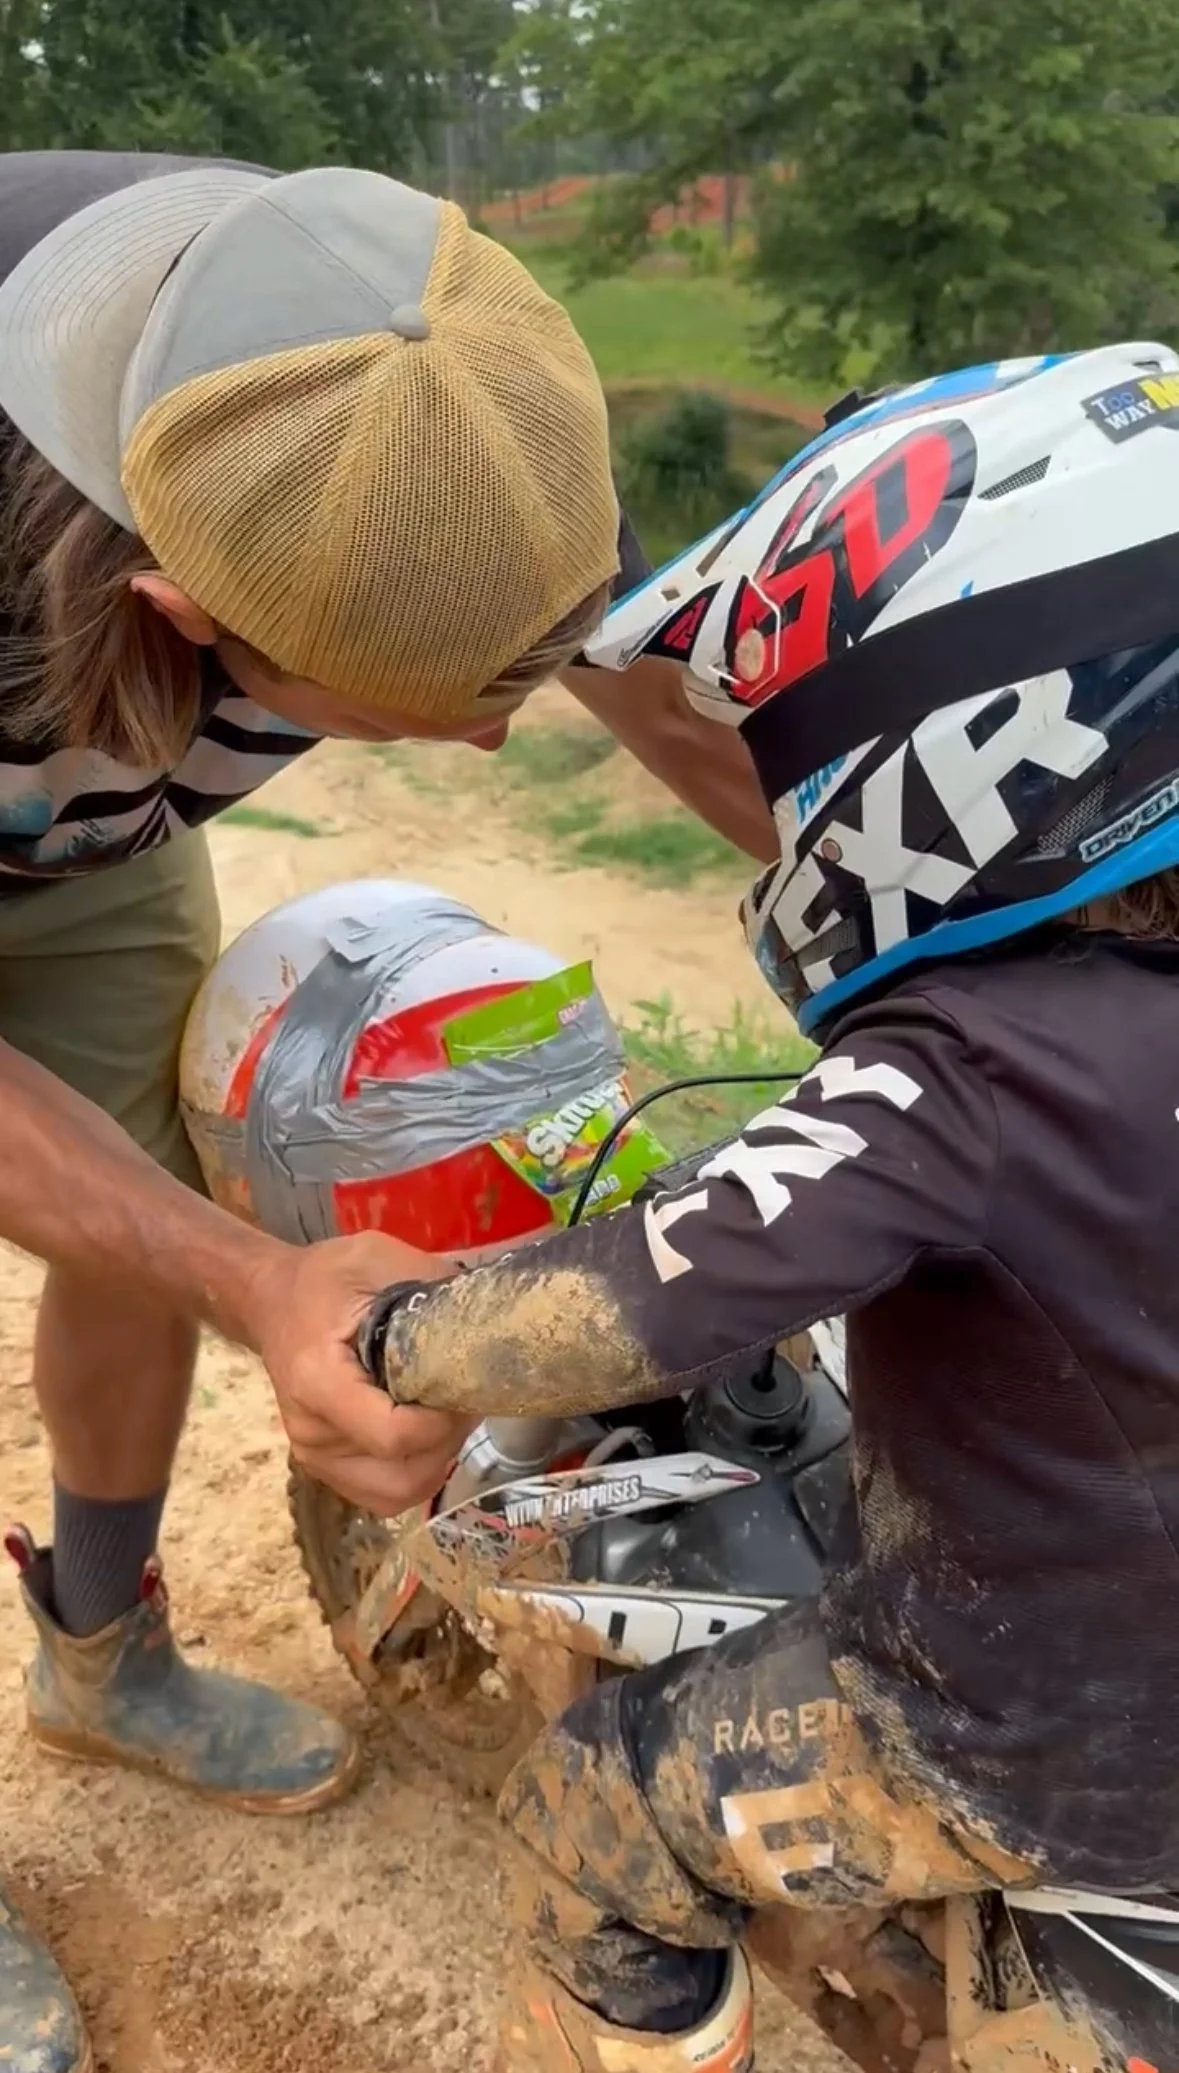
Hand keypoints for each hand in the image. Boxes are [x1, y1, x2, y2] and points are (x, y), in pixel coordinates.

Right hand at [241, 1232, 472, 1514]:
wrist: (271, 1299)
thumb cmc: (324, 1279)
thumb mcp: (377, 1259)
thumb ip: (431, 1284)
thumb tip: (487, 1315)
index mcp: (319, 1381)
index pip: (395, 1435)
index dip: (443, 1422)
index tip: (463, 1385)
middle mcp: (312, 1430)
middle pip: (401, 1478)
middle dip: (447, 1444)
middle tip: (463, 1400)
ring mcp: (315, 1455)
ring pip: (396, 1493)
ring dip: (435, 1461)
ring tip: (447, 1415)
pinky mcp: (323, 1465)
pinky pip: (382, 1493)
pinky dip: (414, 1471)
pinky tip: (426, 1433)